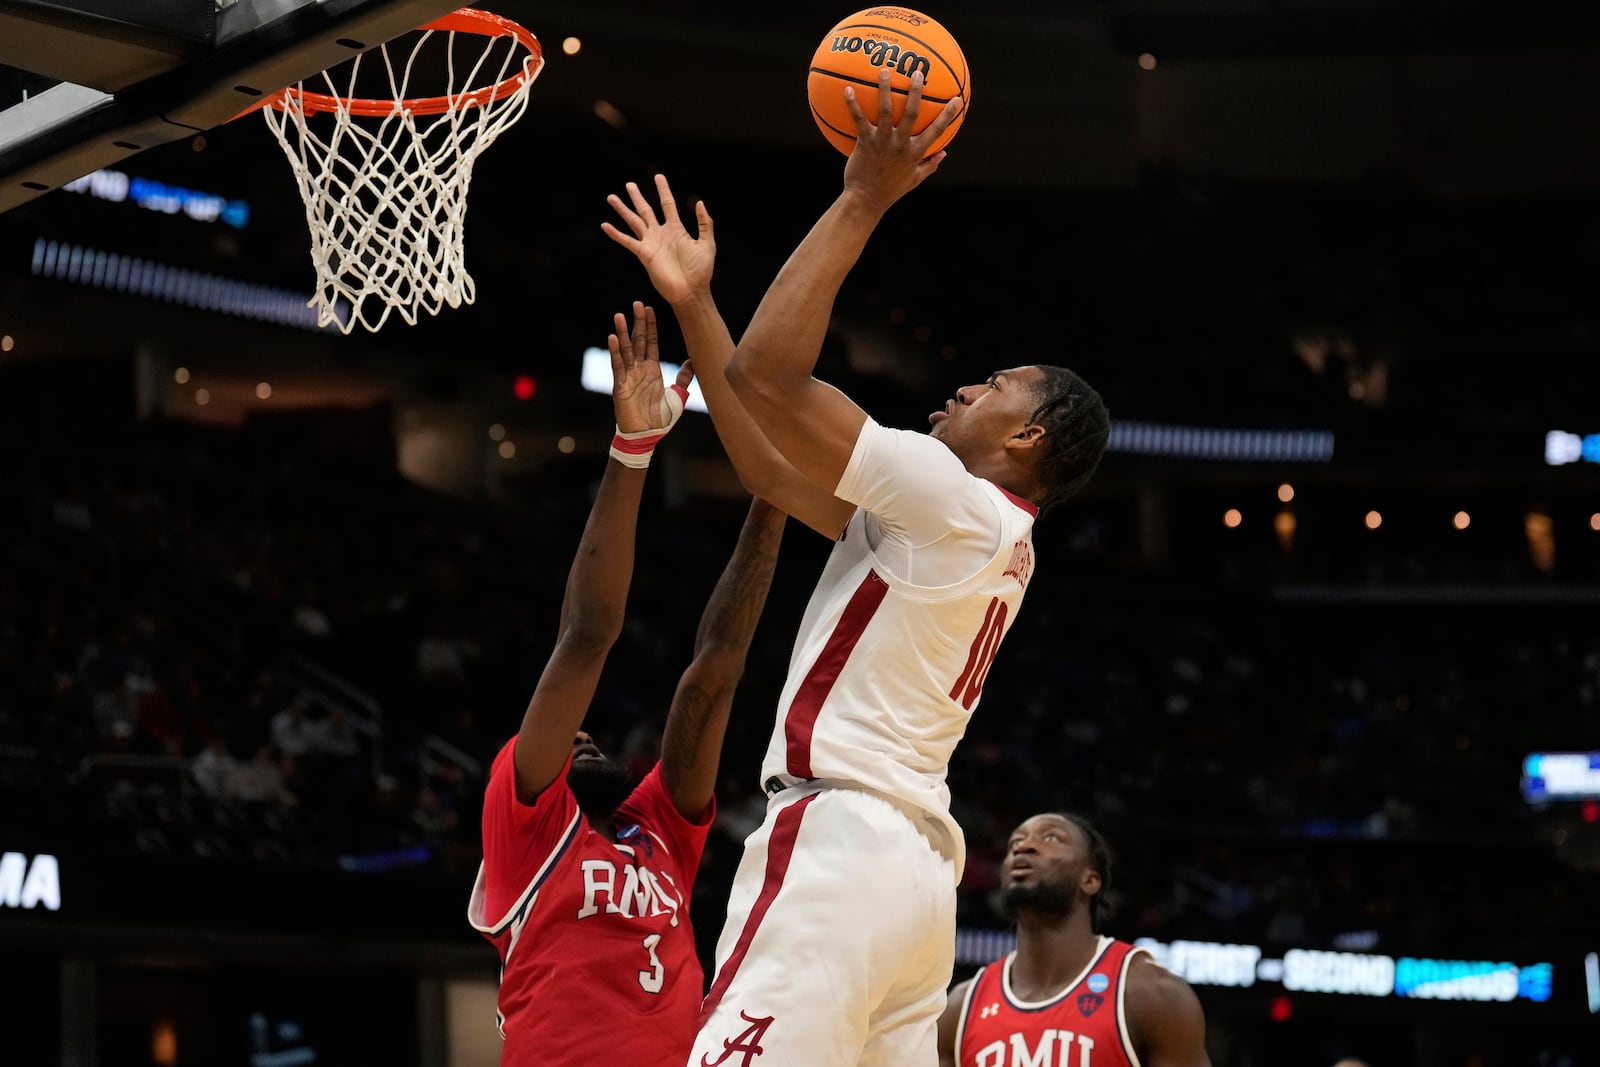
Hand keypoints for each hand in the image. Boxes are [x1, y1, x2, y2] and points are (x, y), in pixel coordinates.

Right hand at [602, 174, 715, 306]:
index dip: (663, 190)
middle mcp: (660, 234)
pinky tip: (605, 225)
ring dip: (622, 209)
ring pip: (633, 221)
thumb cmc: (701, 271)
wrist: (691, 291)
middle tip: (629, 184)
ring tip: (612, 197)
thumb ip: (705, 223)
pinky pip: (627, 241)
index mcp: (676, 229)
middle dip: (637, 197)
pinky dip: (616, 233)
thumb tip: (699, 202)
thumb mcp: (708, 244)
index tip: (658, 176)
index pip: (667, 204)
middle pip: (646, 210)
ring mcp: (651, 243)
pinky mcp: (644, 254)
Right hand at [609, 301, 693, 433]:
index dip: (650, 326)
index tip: (649, 309)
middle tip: (637, 303)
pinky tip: (612, 338)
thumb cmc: (660, 419)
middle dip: (637, 323)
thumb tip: (692, 362)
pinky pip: (617, 366)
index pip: (651, 342)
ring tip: (619, 315)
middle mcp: (639, 369)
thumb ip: (684, 379)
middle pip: (638, 341)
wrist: (647, 436)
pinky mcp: (620, 386)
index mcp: (652, 369)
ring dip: (622, 333)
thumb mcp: (678, 396)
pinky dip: (615, 352)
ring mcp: (628, 376)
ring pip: (625, 350)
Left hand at [841, 69, 961, 212]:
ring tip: (884, 71)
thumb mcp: (914, 180)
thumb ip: (930, 165)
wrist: (866, 200)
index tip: (957, 99)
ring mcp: (882, 141)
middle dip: (916, 91)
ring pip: (885, 110)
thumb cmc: (890, 190)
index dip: (948, 114)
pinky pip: (859, 119)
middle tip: (918, 73)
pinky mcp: (865, 142)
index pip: (937, 130)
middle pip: (911, 112)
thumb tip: (945, 153)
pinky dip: (852, 104)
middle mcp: (901, 144)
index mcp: (915, 152)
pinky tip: (847, 89)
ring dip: (885, 89)